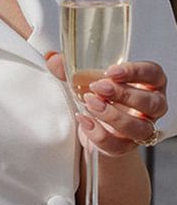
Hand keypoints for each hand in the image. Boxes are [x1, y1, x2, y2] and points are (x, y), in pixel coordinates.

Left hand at [45, 53, 168, 155]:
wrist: (95, 124)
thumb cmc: (97, 93)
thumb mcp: (84, 76)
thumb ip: (68, 66)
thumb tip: (52, 58)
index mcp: (147, 83)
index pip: (153, 74)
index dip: (136, 72)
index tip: (111, 71)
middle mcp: (151, 106)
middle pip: (151, 102)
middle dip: (124, 94)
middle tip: (98, 87)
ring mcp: (142, 128)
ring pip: (141, 128)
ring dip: (114, 116)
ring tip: (91, 104)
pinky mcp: (126, 146)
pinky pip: (119, 145)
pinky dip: (100, 134)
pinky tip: (84, 121)